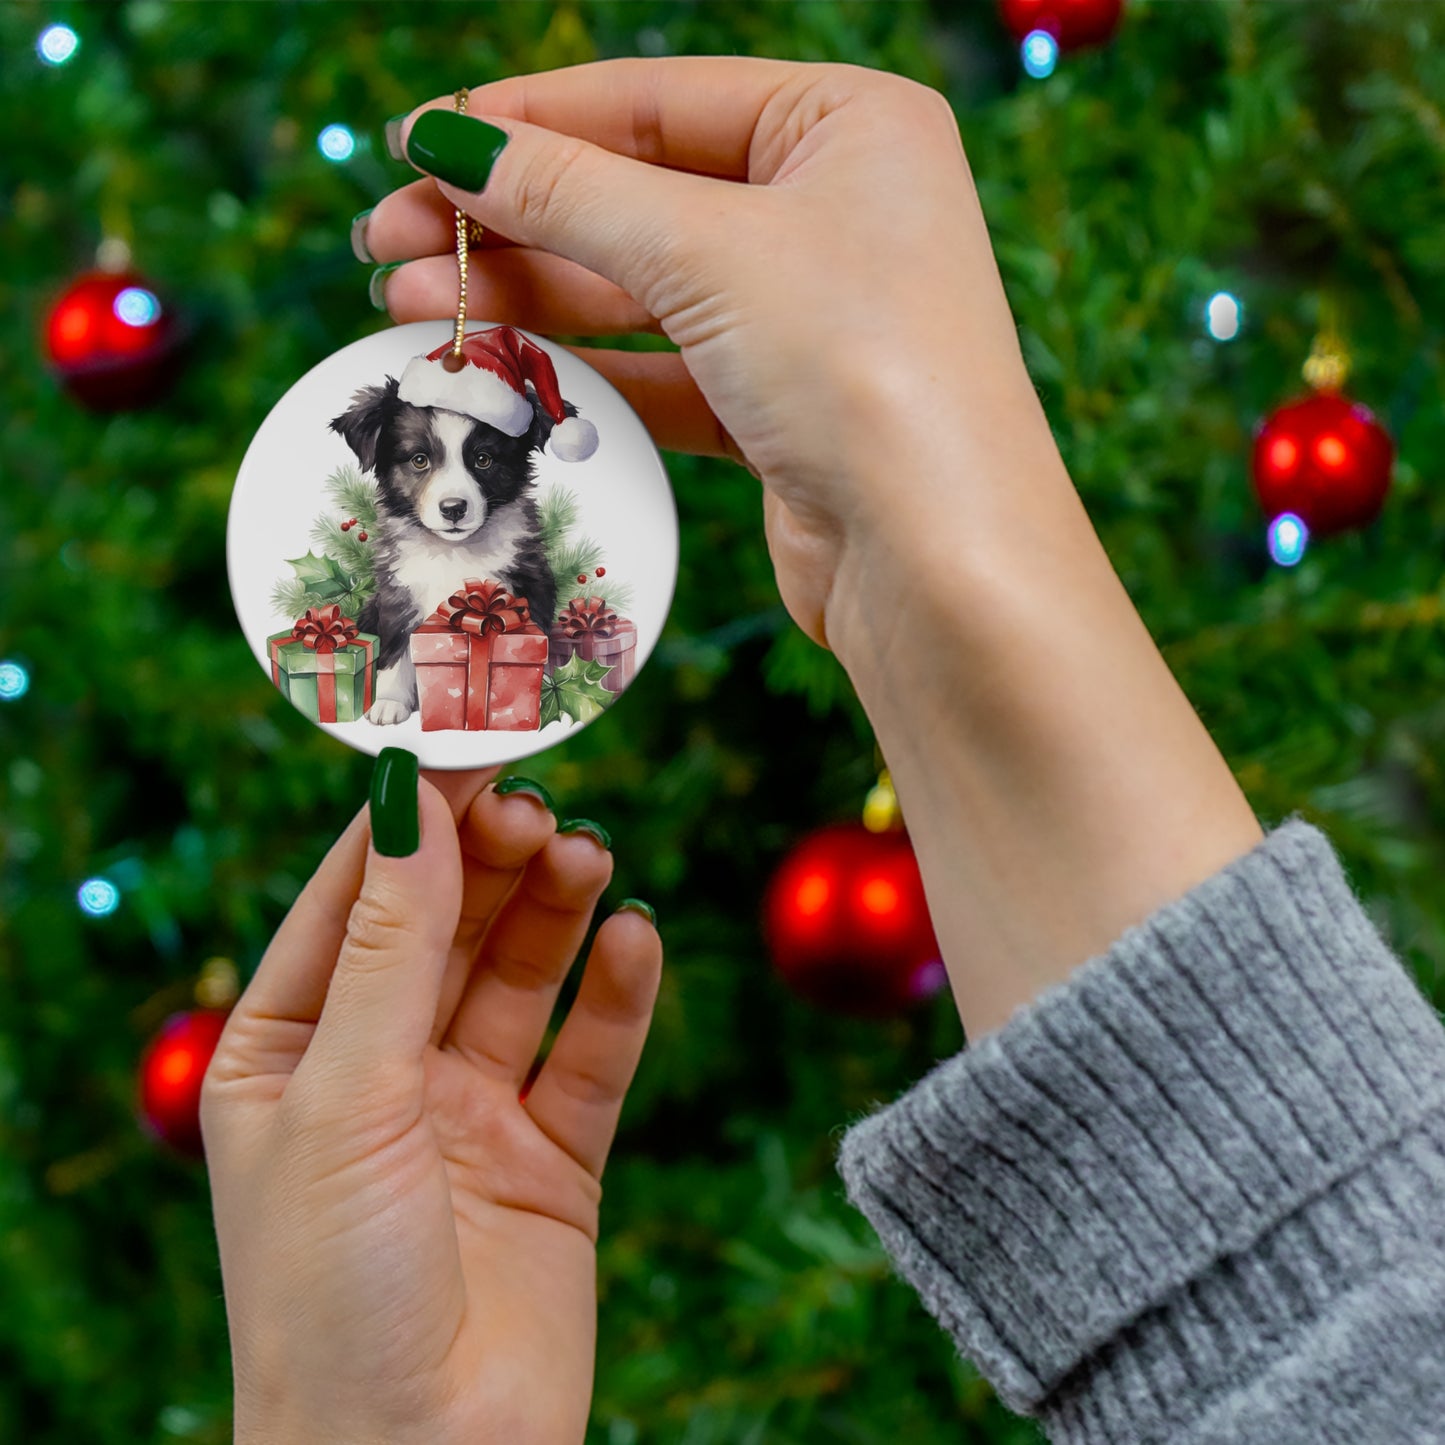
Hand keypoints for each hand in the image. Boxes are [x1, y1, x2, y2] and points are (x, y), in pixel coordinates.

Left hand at [201, 767, 661, 1444]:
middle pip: (447, 927)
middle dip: (491, 862)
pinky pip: (590, 1055)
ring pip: (521, 977)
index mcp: (289, 1052)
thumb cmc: (331, 1294)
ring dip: (555, 912)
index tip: (469, 744)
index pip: (352, 901)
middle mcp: (379, 1072)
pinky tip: (635, 941)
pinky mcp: (552, 1159)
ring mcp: (469, 1113)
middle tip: (541, 806)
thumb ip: (391, 946)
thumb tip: (413, 800)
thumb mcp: (346, 1096)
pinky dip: (617, 995)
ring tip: (589, 858)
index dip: (410, 822)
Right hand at [361, 56, 1056, 651]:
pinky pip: (663, 370)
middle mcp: (834, 210)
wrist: (937, 560)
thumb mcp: (707, 251)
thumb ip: (571, 192)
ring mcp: (809, 314)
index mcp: (847, 125)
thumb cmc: (861, 368)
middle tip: (386, 241)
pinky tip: (497, 368)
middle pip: (637, 195)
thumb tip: (450, 141)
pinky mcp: (783, 408)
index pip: (655, 100)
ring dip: (526, 297)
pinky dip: (582, 370)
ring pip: (640, 289)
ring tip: (408, 306)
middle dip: (508, 219)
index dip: (527, 120)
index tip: (416, 142)